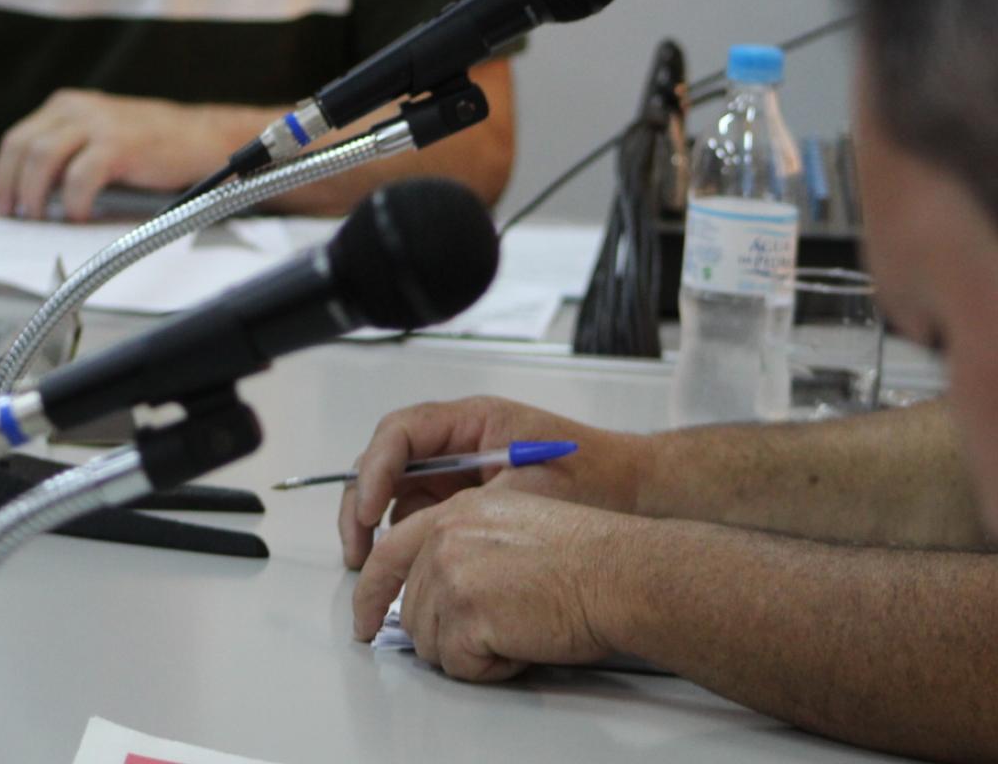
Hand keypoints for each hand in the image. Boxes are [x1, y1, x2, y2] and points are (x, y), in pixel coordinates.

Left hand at [0, 89, 223, 221]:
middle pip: (22, 146)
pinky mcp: (119, 144)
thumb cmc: (153, 145)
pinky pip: (79, 177)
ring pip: (42, 159)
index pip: (17, 139)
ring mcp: (98, 124)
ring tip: (42, 218)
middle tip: (16, 216)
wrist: (203, 137)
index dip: (3, 175)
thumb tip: (33, 193)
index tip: (3, 203)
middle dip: (11, 186)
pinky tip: (79, 215)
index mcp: (68, 106)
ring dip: (35, 194)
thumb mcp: (100, 137)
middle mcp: (77, 108)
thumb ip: (67, 153)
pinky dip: (73, 201)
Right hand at [339, 397, 645, 569]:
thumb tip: (424, 540)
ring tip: (371, 573)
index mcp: (472, 420)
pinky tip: (404, 577)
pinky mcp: (465, 501)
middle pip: (387, 462)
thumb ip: (474, 507)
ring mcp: (459, 470)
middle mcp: (458, 441)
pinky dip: (405, 543)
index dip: (377, 470)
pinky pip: (419, 515)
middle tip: (359, 553)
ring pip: (397, 492)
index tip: (373, 512)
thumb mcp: (528, 489)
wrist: (638, 494)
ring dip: (377, 528)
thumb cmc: (596, 481)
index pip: (402, 433)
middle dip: (363, 505)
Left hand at [352, 487, 635, 680]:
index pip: (390, 554)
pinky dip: (490, 669)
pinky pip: (457, 665)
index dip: (371, 596)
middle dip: (448, 634)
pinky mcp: (465, 611)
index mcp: (458, 512)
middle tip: (496, 631)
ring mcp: (451, 572)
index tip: (364, 623)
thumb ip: (464, 545)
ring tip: (519, 627)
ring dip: (472, 651)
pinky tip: (523, 642)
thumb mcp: (513, 524)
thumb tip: (436, 594)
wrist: (619, 573)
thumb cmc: (588, 556)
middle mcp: (447, 536)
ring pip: (430, 643)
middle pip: (411, 610)